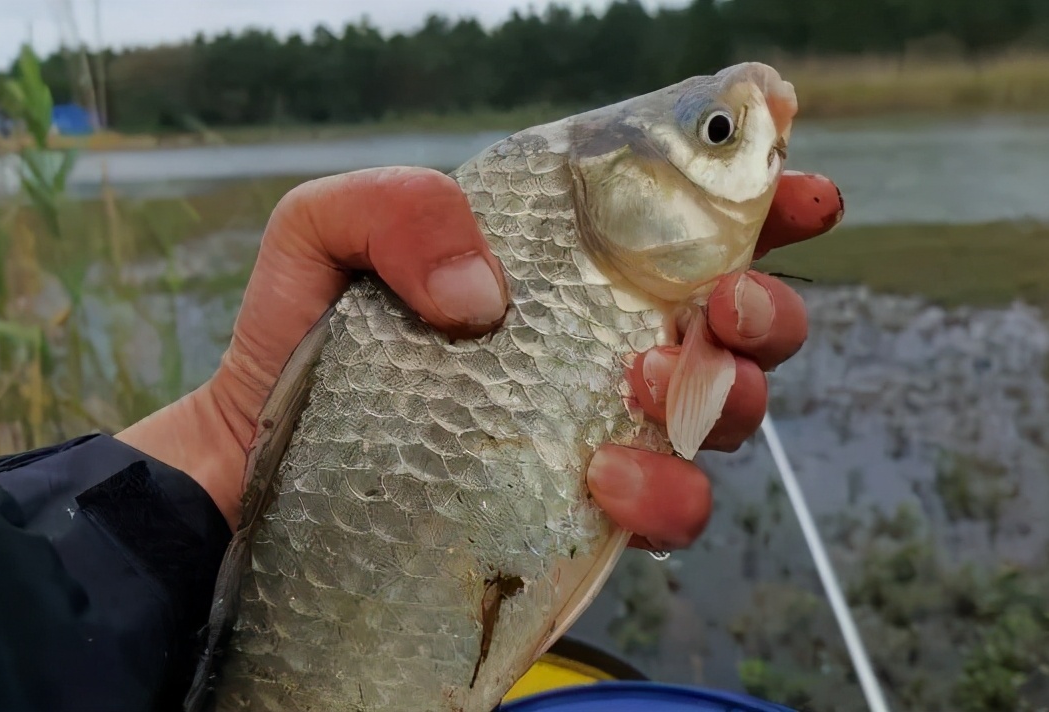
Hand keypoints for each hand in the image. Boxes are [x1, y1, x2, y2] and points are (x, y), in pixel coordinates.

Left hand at [116, 167, 842, 543]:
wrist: (258, 462)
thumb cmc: (296, 336)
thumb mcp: (322, 233)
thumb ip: (397, 207)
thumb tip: (488, 293)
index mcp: (560, 260)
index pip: (679, 215)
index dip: (753, 186)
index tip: (790, 170)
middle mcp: (596, 340)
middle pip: (737, 317)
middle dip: (768, 304)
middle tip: (728, 301)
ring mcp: (597, 424)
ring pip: (728, 413)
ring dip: (730, 394)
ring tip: (649, 380)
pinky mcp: (580, 506)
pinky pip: (669, 507)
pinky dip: (663, 491)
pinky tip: (602, 475)